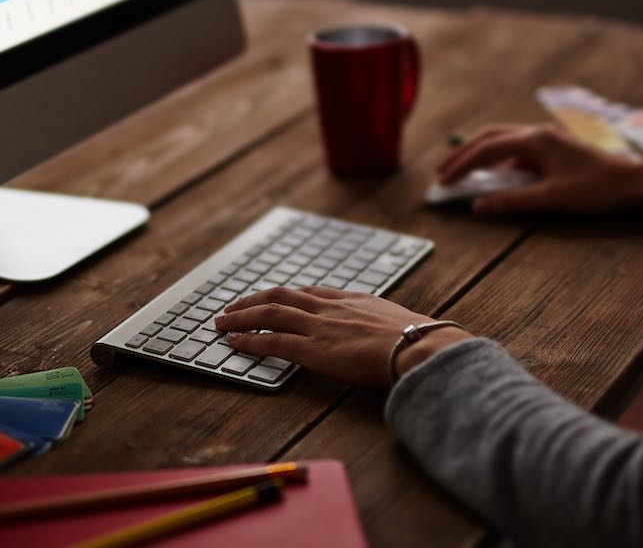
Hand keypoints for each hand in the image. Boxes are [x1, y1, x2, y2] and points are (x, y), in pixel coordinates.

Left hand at [215, 286, 473, 387]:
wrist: (420, 346)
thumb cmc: (420, 340)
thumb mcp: (398, 322)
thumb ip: (383, 326)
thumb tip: (392, 335)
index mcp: (351, 300)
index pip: (309, 293)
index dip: (284, 296)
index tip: (269, 298)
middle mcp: (330, 308)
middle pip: (281, 297)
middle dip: (253, 301)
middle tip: (233, 307)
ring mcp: (319, 327)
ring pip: (269, 314)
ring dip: (241, 317)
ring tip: (222, 322)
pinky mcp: (313, 350)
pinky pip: (272, 342)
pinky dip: (250, 341)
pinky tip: (234, 343)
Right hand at [437, 124, 642, 215]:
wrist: (636, 182)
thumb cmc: (597, 189)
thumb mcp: (553, 199)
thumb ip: (514, 201)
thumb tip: (478, 205)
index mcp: (535, 140)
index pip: (486, 149)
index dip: (461, 165)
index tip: (442, 181)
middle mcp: (537, 133)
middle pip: (489, 137)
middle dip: (463, 154)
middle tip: (442, 172)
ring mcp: (546, 140)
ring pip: (502, 140)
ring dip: (479, 154)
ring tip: (461, 172)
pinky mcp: (553, 149)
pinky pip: (516, 150)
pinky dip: (498, 160)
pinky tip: (494, 177)